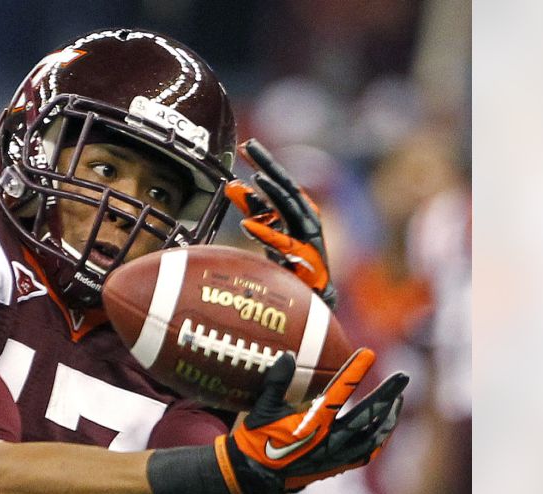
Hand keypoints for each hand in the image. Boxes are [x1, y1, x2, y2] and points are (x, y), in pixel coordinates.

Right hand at [216, 349, 407, 493]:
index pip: (338, 393)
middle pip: (368, 416)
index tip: (369, 354)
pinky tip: (382, 430)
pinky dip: (377, 442)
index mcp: (311, 425)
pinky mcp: (334, 467)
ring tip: (397, 401)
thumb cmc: (255, 439)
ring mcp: (334, 457)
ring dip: (388, 418)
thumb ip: (277, 381)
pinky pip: (364, 455)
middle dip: (387, 394)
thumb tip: (289, 356)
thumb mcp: (261, 408)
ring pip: (372, 438)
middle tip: (403, 377)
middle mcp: (328, 442)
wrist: (253, 475)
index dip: (354, 372)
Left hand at [224, 139, 336, 307]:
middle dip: (268, 165)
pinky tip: (246, 225)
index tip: (245, 146)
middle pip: (286, 186)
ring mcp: (308, 237)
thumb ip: (253, 208)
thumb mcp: (268, 229)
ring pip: (290, 209)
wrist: (311, 298)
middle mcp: (306, 219)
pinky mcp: (305, 258)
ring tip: (254, 177)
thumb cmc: (291, 262)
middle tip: (249, 147)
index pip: (280, 180)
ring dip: (271, 192)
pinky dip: (264, 233)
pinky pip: (282, 243)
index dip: (264, 162)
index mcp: (299, 210)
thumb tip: (232, 184)